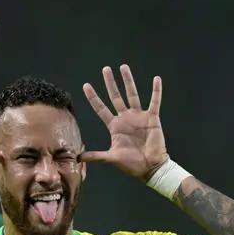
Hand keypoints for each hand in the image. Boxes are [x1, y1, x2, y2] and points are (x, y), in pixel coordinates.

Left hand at [81, 64, 168, 178]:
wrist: (150, 167)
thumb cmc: (132, 164)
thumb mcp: (111, 158)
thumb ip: (95, 156)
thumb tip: (77, 158)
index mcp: (114, 126)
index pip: (101, 108)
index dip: (94, 97)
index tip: (86, 85)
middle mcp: (125, 118)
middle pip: (115, 96)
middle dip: (110, 83)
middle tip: (105, 69)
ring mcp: (139, 117)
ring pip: (132, 95)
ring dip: (128, 81)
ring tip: (123, 67)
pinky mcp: (152, 118)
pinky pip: (154, 102)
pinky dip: (156, 91)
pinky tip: (156, 79)